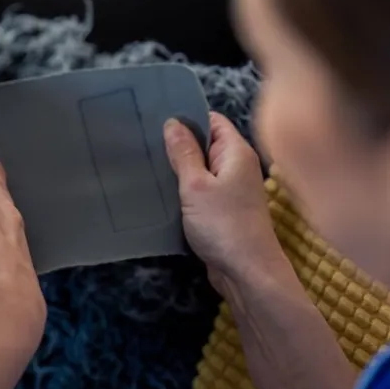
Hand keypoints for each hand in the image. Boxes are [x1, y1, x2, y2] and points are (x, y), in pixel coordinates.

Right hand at [164, 112, 285, 289]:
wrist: (246, 271)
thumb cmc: (223, 224)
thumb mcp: (196, 185)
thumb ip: (184, 153)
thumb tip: (173, 123)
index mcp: (236, 152)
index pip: (212, 121)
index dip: (187, 117)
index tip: (156, 118)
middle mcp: (237, 167)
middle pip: (206, 145)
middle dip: (178, 144)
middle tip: (143, 141)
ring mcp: (231, 190)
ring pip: (201, 170)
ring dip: (179, 170)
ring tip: (147, 164)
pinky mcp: (223, 210)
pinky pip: (201, 191)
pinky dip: (183, 190)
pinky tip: (161, 192)